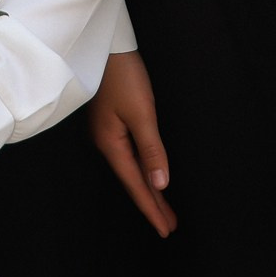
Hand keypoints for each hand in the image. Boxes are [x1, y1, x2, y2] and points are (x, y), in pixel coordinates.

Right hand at [88, 51, 173, 236]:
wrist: (106, 46)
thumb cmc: (124, 77)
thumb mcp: (142, 113)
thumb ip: (152, 150)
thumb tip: (160, 184)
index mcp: (111, 144)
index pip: (136, 185)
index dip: (152, 208)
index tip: (165, 230)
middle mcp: (106, 143)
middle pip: (132, 181)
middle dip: (152, 204)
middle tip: (169, 226)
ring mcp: (107, 133)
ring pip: (131, 169)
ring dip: (148, 189)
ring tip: (164, 208)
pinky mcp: (111, 123)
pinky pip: (129, 156)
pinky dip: (142, 171)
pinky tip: (148, 175)